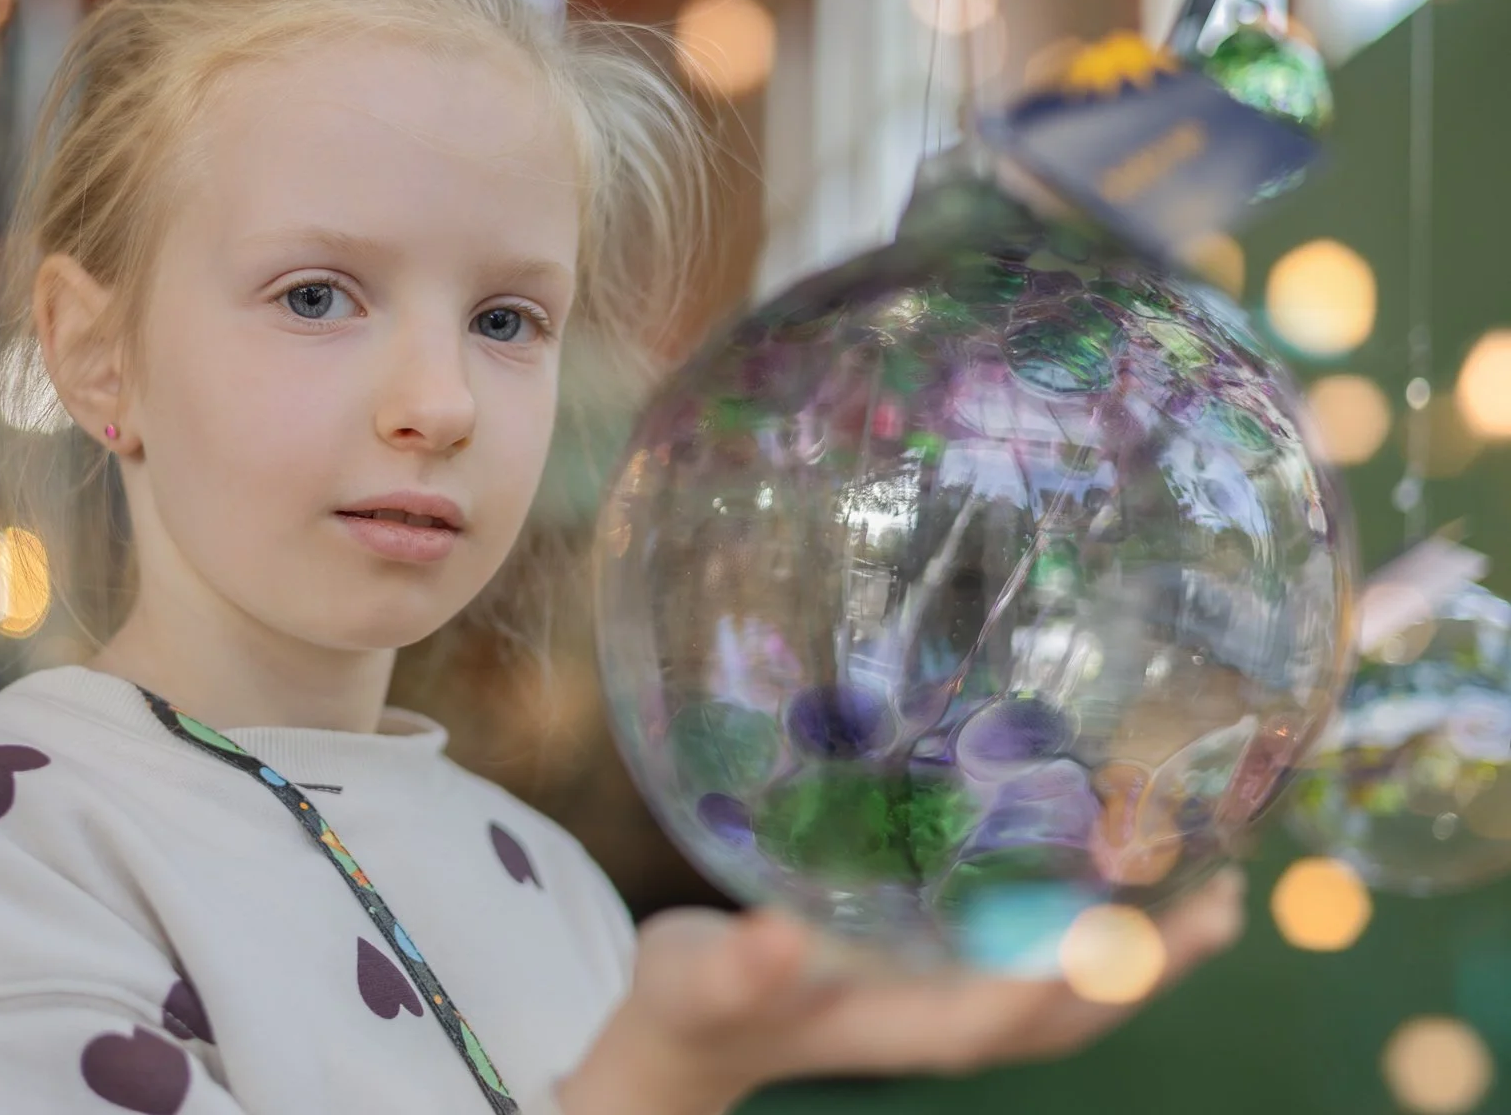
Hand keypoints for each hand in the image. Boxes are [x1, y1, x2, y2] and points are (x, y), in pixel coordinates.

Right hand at [556, 868, 1245, 1114]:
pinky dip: (1093, 929)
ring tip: (1212, 890)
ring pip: (1069, 994)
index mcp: (906, 1027)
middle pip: (1072, 1011)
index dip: (1082, 974)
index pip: (1015, 1011)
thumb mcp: (698, 982)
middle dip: (1152, 965)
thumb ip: (738, 968)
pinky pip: (1041, 964)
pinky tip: (1110, 875)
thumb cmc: (692, 1003)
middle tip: (1226, 895)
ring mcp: (950, 1005)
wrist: (686, 1036)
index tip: (1145, 924)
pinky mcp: (943, 978)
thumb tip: (781, 939)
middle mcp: (947, 1023)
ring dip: (1144, 952)